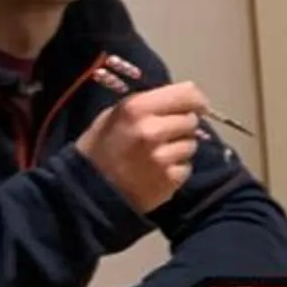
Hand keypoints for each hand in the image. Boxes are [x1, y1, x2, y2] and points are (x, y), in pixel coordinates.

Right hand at [76, 80, 207, 212]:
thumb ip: (147, 104)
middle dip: (183, 124)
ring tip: (159, 153)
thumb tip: (180, 99)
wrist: (89, 192)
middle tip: (167, 133)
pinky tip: (159, 170)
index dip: (196, 99)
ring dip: (181, 147)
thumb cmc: (100, 149)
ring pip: (192, 144)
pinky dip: (177, 168)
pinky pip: (187, 166)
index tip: (197, 105)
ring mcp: (163, 156)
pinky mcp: (170, 179)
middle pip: (191, 120)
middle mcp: (153, 129)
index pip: (187, 94)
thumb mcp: (114, 115)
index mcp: (137, 108)